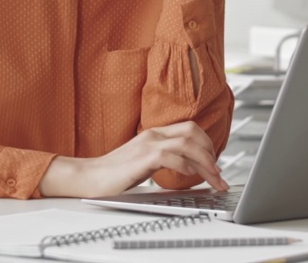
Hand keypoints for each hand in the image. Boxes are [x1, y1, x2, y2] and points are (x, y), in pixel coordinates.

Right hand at [39, 121, 227, 197]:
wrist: (88, 177)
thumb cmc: (115, 173)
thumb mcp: (145, 161)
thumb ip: (164, 158)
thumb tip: (188, 166)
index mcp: (155, 134)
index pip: (189, 129)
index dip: (207, 144)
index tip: (215, 163)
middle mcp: (153, 135)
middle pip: (193, 132)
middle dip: (211, 152)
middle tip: (219, 173)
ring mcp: (147, 145)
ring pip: (187, 143)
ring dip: (205, 161)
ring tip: (214, 177)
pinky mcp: (142, 158)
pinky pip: (171, 157)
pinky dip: (186, 166)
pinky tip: (192, 176)